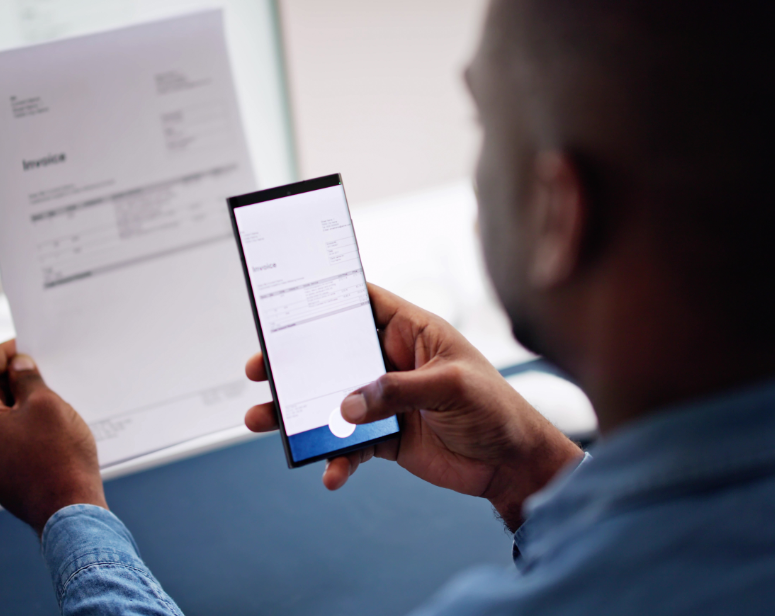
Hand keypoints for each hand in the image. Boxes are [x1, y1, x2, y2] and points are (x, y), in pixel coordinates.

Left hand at [0, 340, 105, 535]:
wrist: (69, 511)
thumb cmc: (59, 460)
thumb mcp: (45, 404)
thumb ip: (26, 377)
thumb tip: (17, 366)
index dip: (1, 353)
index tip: (21, 346)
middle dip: (8, 377)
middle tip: (36, 367)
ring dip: (12, 401)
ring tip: (42, 393)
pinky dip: (13, 423)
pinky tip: (38, 419)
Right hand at [244, 285, 582, 529]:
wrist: (513, 465)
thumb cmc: (495, 409)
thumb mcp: (450, 387)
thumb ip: (396, 391)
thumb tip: (347, 404)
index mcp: (412, 332)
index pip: (364, 304)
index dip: (328, 299)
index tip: (287, 302)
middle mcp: (392, 361)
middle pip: (333, 354)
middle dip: (295, 362)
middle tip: (261, 369)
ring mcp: (385, 400)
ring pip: (331, 401)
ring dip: (299, 413)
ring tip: (263, 420)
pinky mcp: (385, 437)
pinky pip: (349, 444)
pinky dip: (336, 459)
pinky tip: (330, 475)